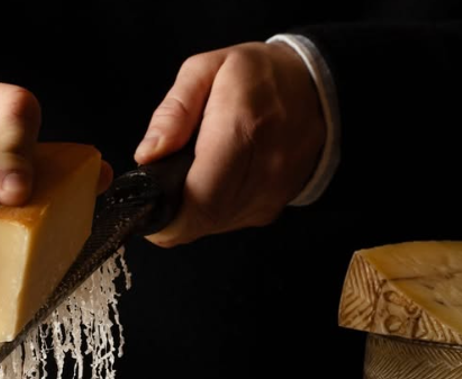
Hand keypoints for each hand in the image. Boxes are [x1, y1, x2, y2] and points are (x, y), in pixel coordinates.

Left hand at [134, 42, 325, 245]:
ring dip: (193, 213)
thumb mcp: (206, 70)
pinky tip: (216, 183)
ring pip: (214, 226)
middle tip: (162, 190)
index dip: (166, 218)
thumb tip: (148, 154)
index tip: (149, 207)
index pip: (199, 199)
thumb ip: (173, 111)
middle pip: (203, 220)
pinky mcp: (273, 206)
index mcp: (241, 129)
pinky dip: (214, 211)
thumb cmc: (256, 76)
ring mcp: (272, 192)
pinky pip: (231, 223)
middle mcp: (263, 168)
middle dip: (173, 216)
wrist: (313, 87)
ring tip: (192, 178)